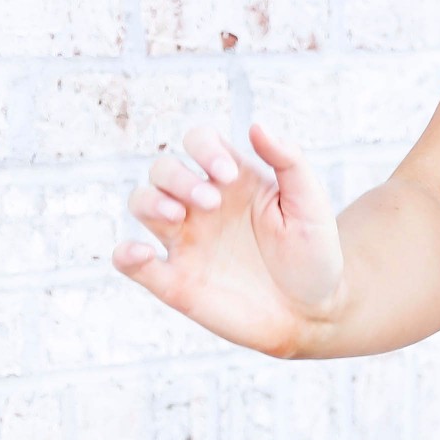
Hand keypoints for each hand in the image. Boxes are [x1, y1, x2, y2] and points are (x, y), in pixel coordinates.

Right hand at [111, 113, 347, 356]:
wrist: (314, 314)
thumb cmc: (314, 255)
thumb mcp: (310, 204)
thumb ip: (289, 161)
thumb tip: (256, 125)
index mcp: (233, 180)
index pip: (199, 142)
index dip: (203, 147)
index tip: (228, 173)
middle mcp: (202, 205)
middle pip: (164, 171)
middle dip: (178, 178)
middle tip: (211, 202)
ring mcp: (186, 241)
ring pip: (141, 204)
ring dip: (149, 202)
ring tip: (176, 215)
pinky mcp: (175, 281)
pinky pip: (133, 263)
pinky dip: (125, 254)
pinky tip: (137, 252)